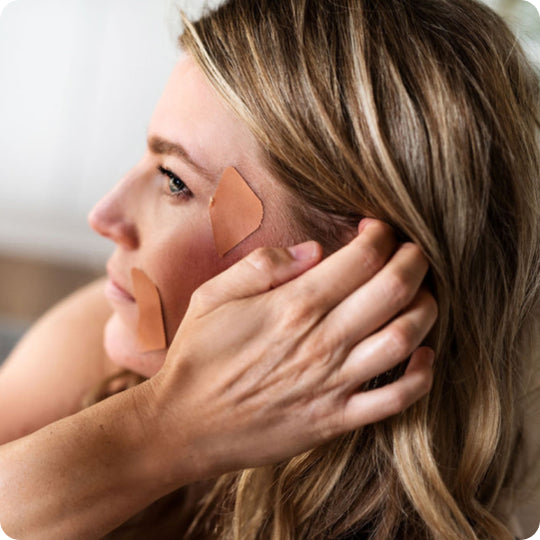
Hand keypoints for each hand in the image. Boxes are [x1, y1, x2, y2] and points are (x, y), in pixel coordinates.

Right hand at [148, 219, 436, 482]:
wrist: (184, 426)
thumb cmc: (197, 357)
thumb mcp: (213, 296)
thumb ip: (262, 265)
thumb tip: (313, 249)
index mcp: (294, 304)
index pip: (362, 258)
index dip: (380, 235)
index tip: (377, 229)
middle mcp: (322, 340)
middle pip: (395, 289)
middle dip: (414, 260)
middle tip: (412, 251)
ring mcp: (334, 383)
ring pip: (405, 337)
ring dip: (426, 308)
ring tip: (421, 294)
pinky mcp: (337, 419)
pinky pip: (397, 398)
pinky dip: (422, 374)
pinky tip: (424, 354)